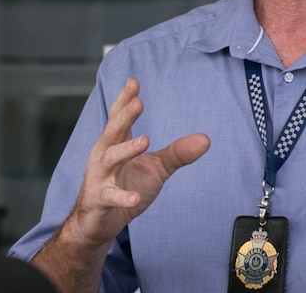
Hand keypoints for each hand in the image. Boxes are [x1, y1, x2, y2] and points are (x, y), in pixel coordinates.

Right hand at [65, 78, 210, 247]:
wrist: (99, 223)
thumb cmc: (126, 186)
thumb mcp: (156, 168)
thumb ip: (177, 152)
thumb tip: (206, 139)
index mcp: (115, 143)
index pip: (118, 117)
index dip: (124, 99)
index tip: (133, 81)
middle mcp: (104, 155)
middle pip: (113, 131)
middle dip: (125, 116)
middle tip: (138, 101)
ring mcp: (99, 177)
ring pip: (110, 159)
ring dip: (126, 149)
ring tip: (145, 141)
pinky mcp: (99, 200)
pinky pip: (111, 197)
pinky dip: (123, 197)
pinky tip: (135, 197)